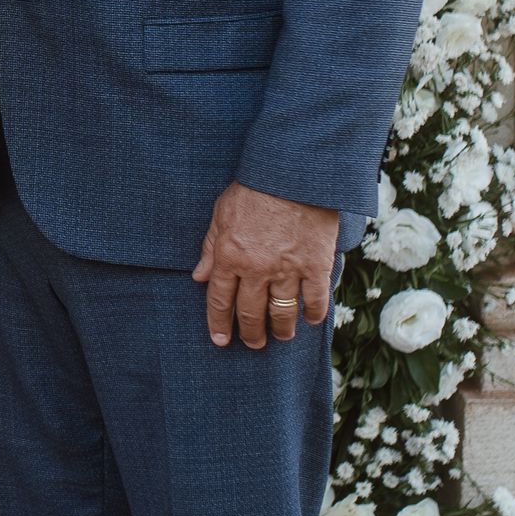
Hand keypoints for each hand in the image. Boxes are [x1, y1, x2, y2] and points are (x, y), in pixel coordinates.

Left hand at [192, 181, 338, 349]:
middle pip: (250, 313)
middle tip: (253, 343)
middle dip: (250, 333)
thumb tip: (198, 277)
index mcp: (229, 256)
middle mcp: (256, 269)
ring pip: (282, 313)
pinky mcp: (316, 266)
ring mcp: (287, 270)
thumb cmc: (254, 188)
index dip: (219, 324)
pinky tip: (309, 319)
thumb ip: (210, 248)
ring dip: (280, 330)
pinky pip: (315, 300)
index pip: (219, 301)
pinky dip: (312, 314)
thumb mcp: (221, 214)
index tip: (220, 340)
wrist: (294, 173)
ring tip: (280, 336)